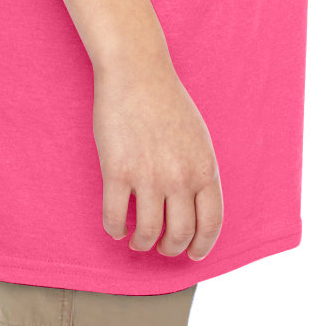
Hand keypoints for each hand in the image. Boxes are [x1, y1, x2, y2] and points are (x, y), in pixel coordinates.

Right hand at [93, 55, 223, 260]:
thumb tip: (194, 207)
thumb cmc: (166, 100)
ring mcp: (148, 176)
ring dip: (142, 244)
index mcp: (205, 168)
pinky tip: (116, 226)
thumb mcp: (198, 137)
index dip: (202, 246)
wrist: (136, 72)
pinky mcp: (117, 172)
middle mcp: (180, 176)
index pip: (211, 224)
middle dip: (170, 248)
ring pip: (148, 234)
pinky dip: (115, 229)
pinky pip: (115, 218)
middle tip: (161, 246)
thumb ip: (198, 171)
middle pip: (180, 234)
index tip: (194, 254)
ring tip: (137, 240)